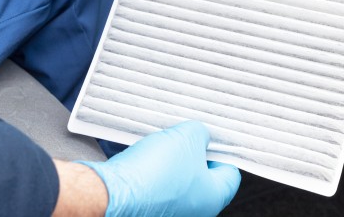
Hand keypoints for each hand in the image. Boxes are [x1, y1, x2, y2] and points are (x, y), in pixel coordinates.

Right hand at [79, 121, 240, 216]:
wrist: (113, 191)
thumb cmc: (154, 172)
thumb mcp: (188, 137)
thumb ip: (201, 134)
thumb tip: (200, 135)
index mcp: (213, 198)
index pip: (231, 173)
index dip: (223, 151)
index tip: (214, 138)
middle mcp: (194, 211)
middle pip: (204, 176)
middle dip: (195, 152)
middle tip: (187, 135)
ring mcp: (171, 211)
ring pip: (179, 179)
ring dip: (173, 159)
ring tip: (165, 144)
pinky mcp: (149, 208)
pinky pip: (159, 184)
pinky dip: (156, 169)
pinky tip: (149, 155)